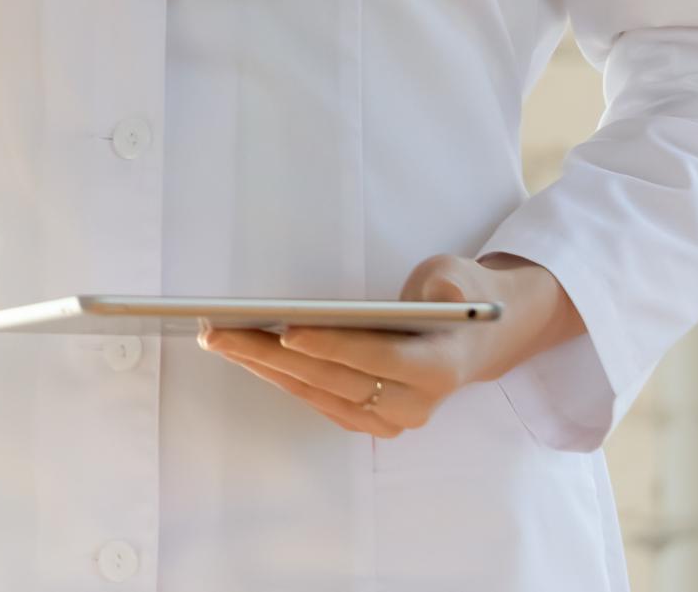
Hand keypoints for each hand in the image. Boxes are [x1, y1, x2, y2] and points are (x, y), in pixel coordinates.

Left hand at [197, 253, 580, 437]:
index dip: (332, 347)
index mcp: (439, 368)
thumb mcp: (462, 276)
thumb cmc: (462, 299)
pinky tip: (246, 356)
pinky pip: (319, 401)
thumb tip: (434, 288)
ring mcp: (391, 418)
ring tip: (219, 340)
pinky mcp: (370, 420)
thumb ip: (451, 284)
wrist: (479, 341)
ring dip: (264, 368)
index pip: (378, 358)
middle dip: (272, 355)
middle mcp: (414, 403)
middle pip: (333, 380)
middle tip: (221, 332)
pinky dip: (281, 379)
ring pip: (318, 394)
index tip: (286, 332)